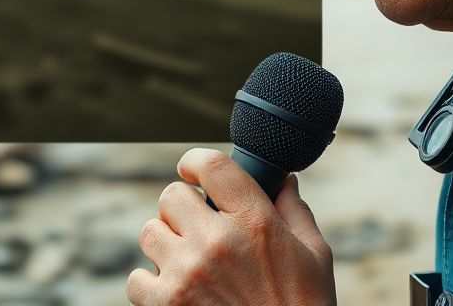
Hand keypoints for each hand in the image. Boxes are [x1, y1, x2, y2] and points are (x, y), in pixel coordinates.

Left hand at [127, 148, 336, 305]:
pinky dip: (151, 284)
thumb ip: (295, 213)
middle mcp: (216, 242)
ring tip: (188, 261)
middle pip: (171, 195)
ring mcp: (187, 273)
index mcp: (255, 222)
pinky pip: (136, 278)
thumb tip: (284, 181)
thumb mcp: (315, 257)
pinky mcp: (166, 305)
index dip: (196, 161)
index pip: (212, 165)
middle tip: (198, 227)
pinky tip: (176, 291)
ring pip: (150, 232)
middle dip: (182, 208)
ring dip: (166, 243)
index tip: (193, 170)